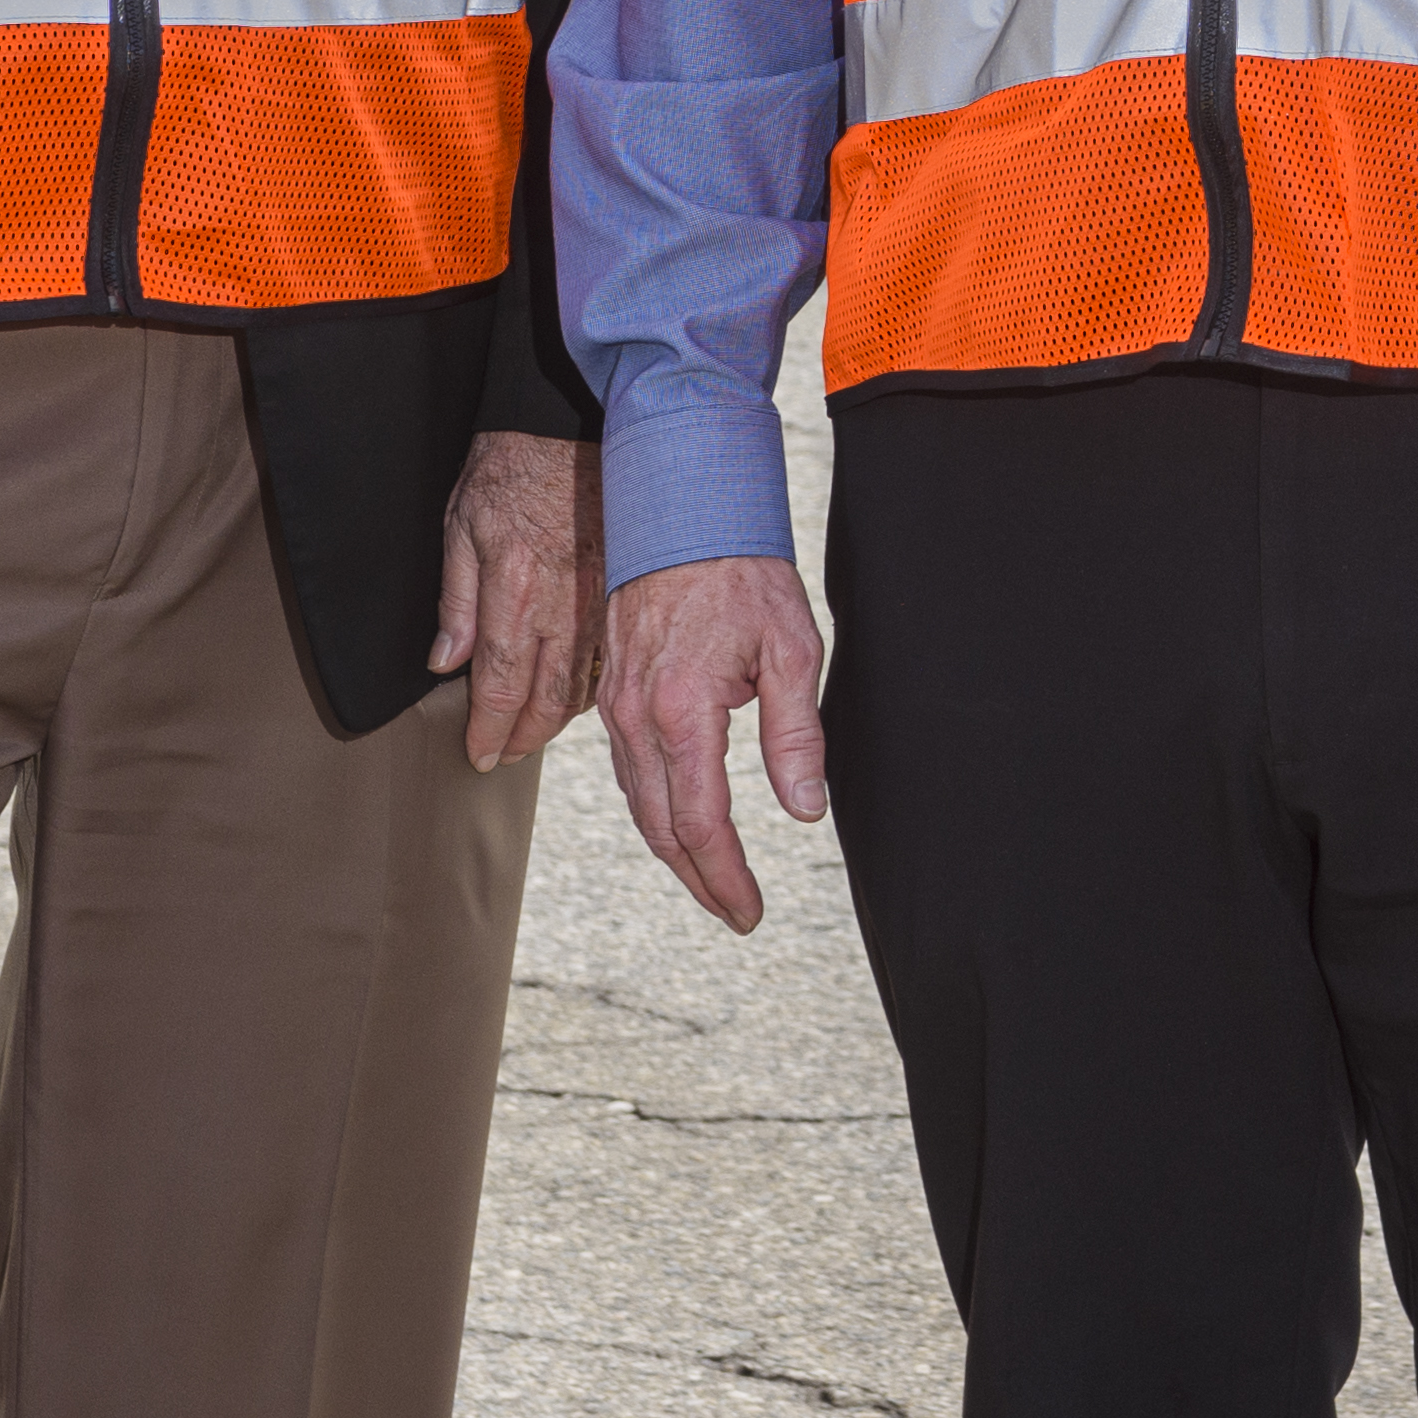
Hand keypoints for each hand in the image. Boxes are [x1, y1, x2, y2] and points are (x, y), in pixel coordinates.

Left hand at [436, 432, 601, 769]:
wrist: (570, 420)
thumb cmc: (511, 464)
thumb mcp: (460, 524)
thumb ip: (454, 600)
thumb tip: (444, 662)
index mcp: (516, 592)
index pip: (500, 685)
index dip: (488, 730)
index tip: (478, 753)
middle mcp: (563, 605)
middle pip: (546, 699)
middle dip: (521, 739)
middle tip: (502, 755)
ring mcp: (600, 599)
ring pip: (583, 682)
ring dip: (556, 720)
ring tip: (532, 735)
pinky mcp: (623, 587)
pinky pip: (610, 653)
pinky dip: (590, 684)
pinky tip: (575, 692)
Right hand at [598, 554, 830, 933]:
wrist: (681, 505)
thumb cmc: (743, 569)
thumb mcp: (791, 646)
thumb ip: (796, 733)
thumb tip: (804, 808)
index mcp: (682, 710)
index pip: (701, 823)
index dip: (726, 877)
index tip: (749, 911)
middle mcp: (637, 715)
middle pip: (660, 827)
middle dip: (698, 879)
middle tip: (734, 911)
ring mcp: (616, 702)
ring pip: (637, 801)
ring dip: (672, 849)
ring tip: (710, 879)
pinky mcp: (612, 688)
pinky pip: (626, 768)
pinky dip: (651, 808)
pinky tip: (676, 819)